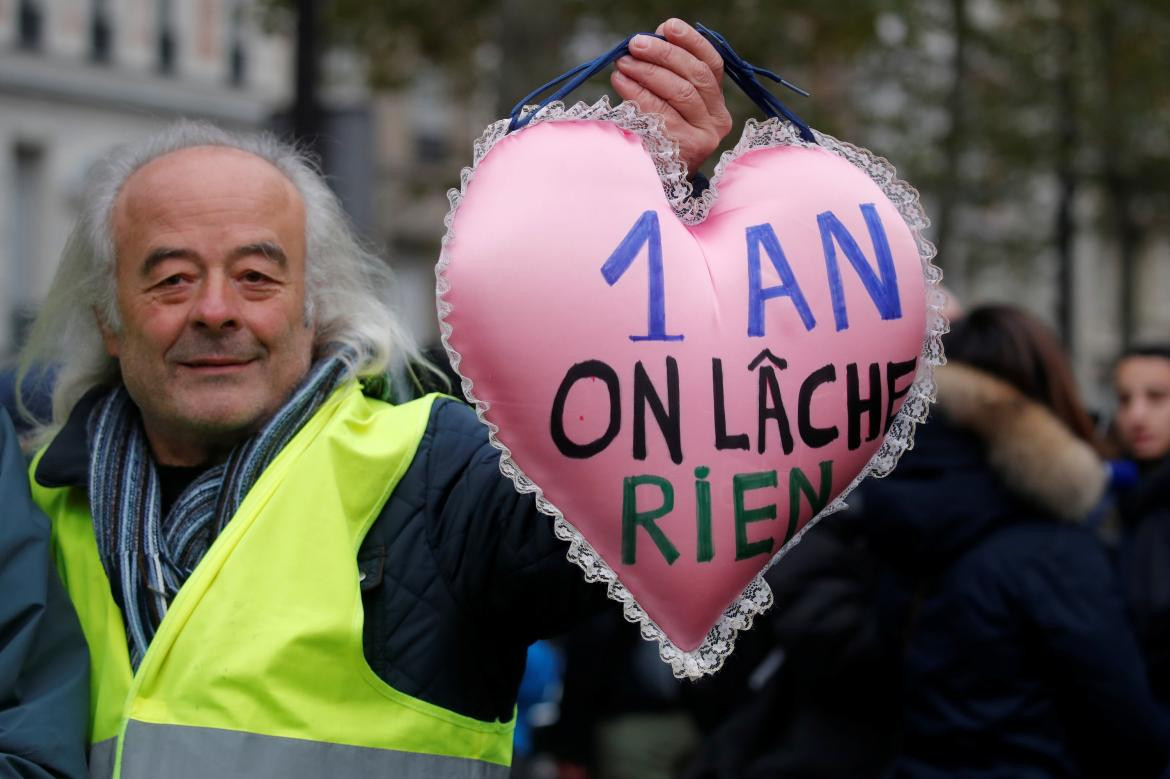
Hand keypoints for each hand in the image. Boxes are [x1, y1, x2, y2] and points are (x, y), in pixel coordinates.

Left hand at [611, 18, 732, 175]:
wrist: (655, 184)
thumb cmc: (658, 138)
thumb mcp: (669, 106)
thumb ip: (670, 74)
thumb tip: (656, 36)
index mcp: (717, 103)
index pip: (711, 64)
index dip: (691, 42)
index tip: (667, 26)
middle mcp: (717, 120)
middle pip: (695, 76)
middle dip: (663, 54)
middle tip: (635, 44)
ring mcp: (705, 137)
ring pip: (680, 92)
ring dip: (648, 71)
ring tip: (623, 63)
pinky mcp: (687, 150)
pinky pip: (662, 112)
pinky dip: (639, 93)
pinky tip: (622, 83)